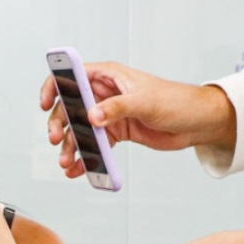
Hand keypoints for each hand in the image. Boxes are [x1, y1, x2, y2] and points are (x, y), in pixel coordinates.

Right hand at [39, 62, 236, 176]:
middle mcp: (104, 93)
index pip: (72, 75)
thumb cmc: (176, 100)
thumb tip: (93, 116)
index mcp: (108, 76)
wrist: (197, 123)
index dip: (55, 86)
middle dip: (61, 124)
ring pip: (80, 129)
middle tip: (58, 140)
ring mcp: (109, 114)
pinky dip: (85, 157)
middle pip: (70, 106)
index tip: (46, 104)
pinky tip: (79, 168)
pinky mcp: (116, 132)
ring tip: (68, 162)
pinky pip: (94, 144)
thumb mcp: (145, 101)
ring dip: (72, 146)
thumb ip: (116, 108)